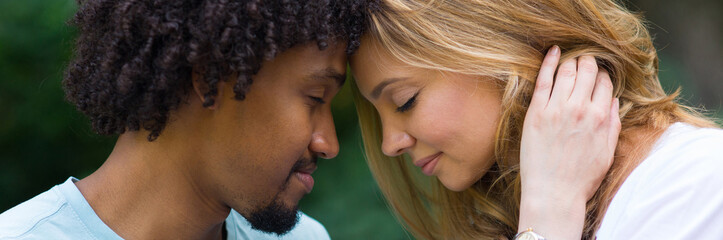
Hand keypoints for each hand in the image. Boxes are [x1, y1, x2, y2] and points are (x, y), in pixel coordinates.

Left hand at [516, 46, 620, 239]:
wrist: (553, 193)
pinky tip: (553, 52)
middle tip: (585, 60)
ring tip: (571, 58)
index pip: (604, 83)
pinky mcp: (536, 113)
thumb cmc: (581, 178)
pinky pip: (543, 80)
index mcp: (601, 118)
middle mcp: (581, 109)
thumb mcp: (607, 153)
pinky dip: (549, 62)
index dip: (601, 76)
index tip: (597, 74)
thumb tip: (614, 101)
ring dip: (571, 61)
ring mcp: (557, 109)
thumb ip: (613, 124)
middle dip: (588, 61)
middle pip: (587, 72)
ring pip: (567, 72)